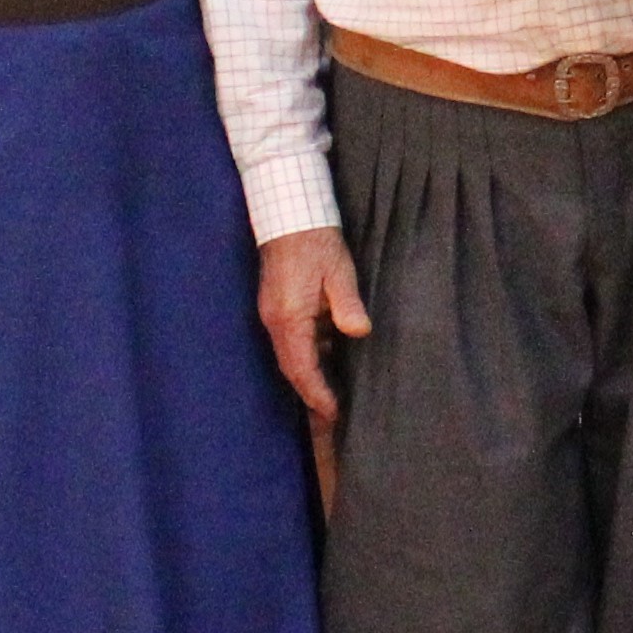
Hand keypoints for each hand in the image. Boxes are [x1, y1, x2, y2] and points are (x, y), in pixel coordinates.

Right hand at [256, 228, 372, 434]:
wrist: (289, 214)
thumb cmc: (316, 241)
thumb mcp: (339, 270)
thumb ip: (346, 303)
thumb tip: (358, 331)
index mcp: (289, 317)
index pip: (301, 368)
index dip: (317, 394)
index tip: (333, 413)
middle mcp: (275, 321)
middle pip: (292, 369)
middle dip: (311, 395)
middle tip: (332, 419)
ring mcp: (273, 315)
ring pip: (290, 358)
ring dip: (309, 378)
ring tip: (332, 400)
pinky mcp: (278, 308)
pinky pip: (292, 343)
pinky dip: (308, 359)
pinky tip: (327, 365)